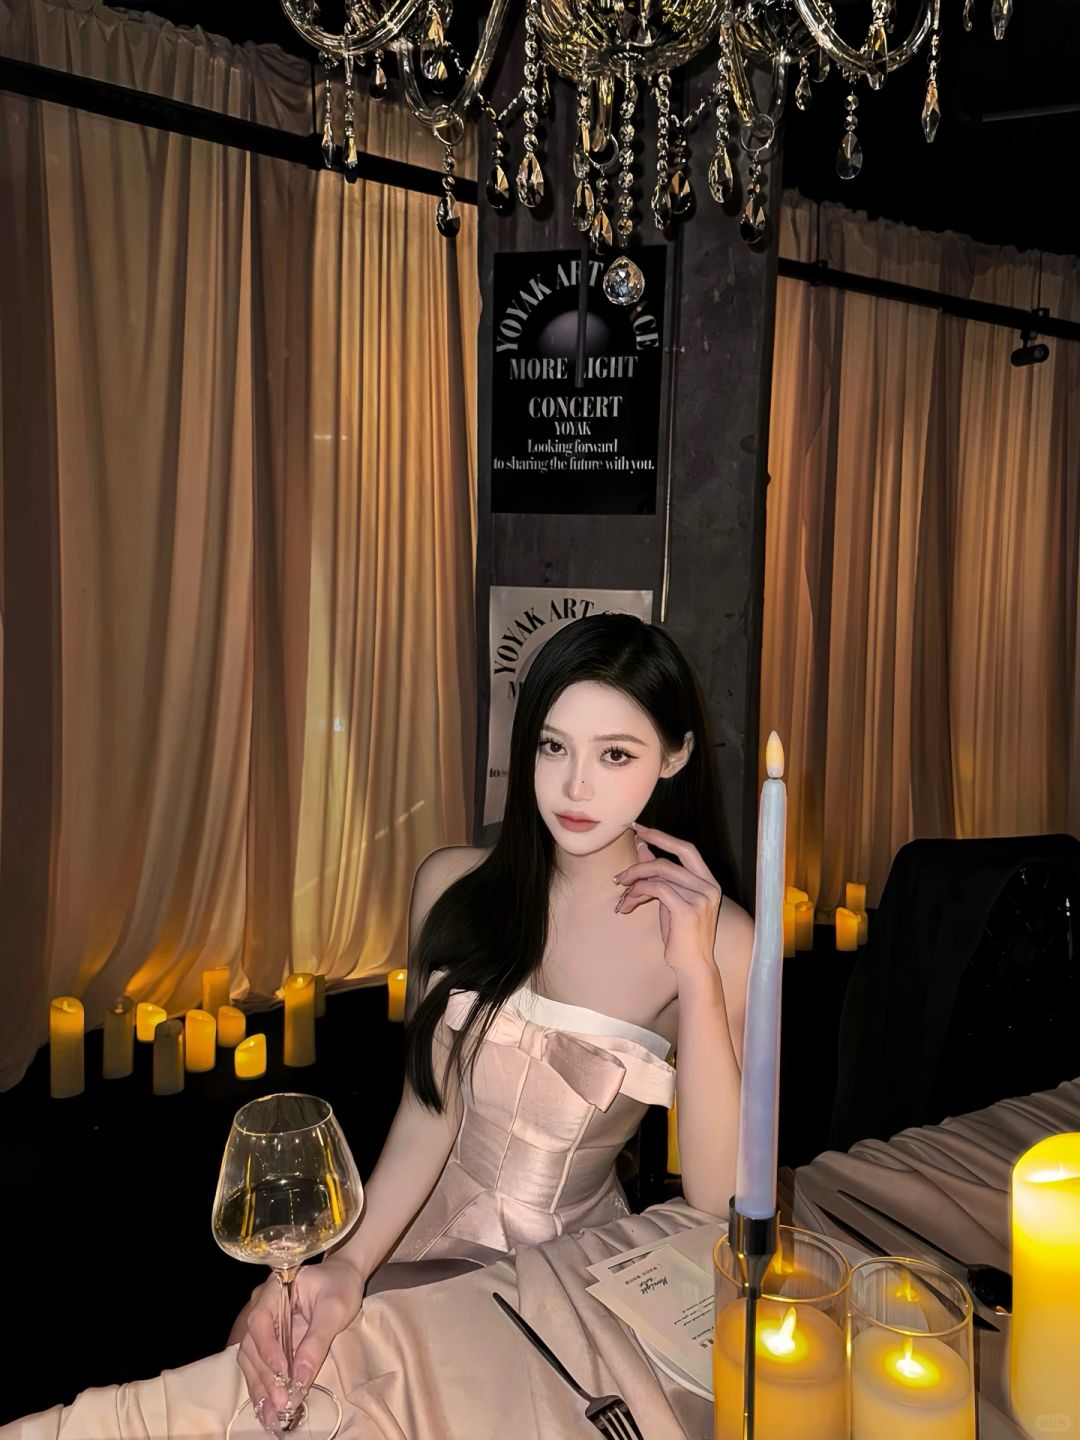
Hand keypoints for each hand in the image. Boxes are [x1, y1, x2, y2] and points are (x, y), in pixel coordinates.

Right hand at [230, 1256, 365, 1432]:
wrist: (344, 1277)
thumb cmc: (340, 1285)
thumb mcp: (334, 1310)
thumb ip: (317, 1342)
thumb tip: (301, 1379)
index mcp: (274, 1290)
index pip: (260, 1321)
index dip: (268, 1349)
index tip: (284, 1371)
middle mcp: (262, 1307)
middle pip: (252, 1345)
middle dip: (265, 1377)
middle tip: (280, 1402)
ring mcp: (264, 1326)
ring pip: (251, 1360)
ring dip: (261, 1388)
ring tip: (272, 1413)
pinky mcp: (270, 1342)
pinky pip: (260, 1366)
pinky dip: (264, 1387)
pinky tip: (269, 1408)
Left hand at [613, 823, 722, 981]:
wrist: (693, 967)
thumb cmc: (681, 936)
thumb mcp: (670, 901)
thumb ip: (660, 876)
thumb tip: (644, 848)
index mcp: (709, 882)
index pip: (687, 849)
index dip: (663, 837)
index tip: (641, 829)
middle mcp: (709, 887)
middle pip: (673, 857)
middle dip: (648, 850)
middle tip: (626, 853)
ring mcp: (701, 898)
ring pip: (660, 873)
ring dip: (635, 880)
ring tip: (621, 893)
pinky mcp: (688, 910)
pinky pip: (656, 889)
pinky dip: (637, 893)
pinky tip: (627, 904)